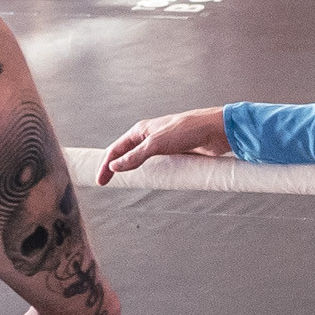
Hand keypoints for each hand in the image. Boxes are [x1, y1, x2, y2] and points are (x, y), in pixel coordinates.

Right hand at [99, 107, 230, 181]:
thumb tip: (115, 167)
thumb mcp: (157, 144)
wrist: (215, 131)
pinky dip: (149, 173)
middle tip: (105, 183)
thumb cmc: (187, 130)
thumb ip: (136, 156)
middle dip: (114, 168)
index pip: (116, 149)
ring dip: (131, 171)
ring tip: (123, 183)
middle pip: (125, 154)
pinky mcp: (175, 153)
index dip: (106, 165)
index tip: (100, 181)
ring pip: (141, 160)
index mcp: (141, 130)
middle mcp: (149, 136)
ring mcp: (162, 145)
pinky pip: (157, 165)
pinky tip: (149, 181)